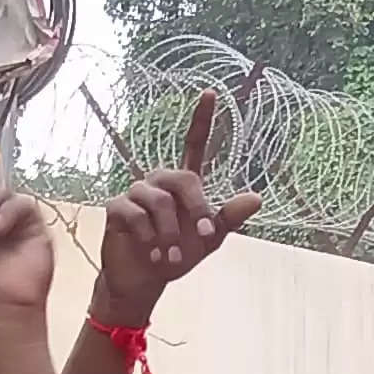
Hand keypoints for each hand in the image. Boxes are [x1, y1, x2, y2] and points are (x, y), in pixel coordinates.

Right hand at [88, 88, 264, 324]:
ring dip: (169, 234)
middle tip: (202, 236)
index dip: (202, 119)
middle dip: (196, 209)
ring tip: (170, 258)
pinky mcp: (116, 208)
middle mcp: (159, 182)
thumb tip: (256, 198)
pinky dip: (148, 237)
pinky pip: (135, 214)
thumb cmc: (177, 256)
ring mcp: (136, 193)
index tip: (211, 92)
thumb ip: (229, 218)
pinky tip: (152, 253)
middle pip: (183, 179)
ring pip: (158, 201)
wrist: (145, 281)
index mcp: (183, 184)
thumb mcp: (209, 239)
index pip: (194, 144)